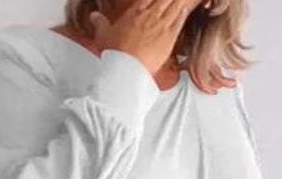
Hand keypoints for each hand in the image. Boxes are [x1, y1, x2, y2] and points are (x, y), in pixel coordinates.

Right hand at [89, 0, 204, 77]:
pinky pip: (180, 19)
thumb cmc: (116, 53)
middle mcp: (150, 14)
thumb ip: (100, 23)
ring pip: (175, 3)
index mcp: (136, 10)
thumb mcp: (104, 35)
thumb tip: (94, 16)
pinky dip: (184, 10)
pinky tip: (187, 5)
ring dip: (178, 0)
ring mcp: (161, 24)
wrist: (126, 69)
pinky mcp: (170, 37)